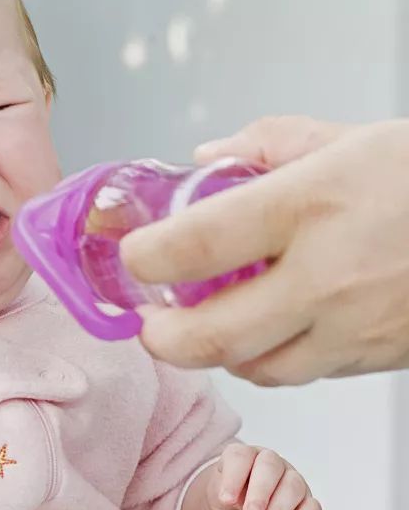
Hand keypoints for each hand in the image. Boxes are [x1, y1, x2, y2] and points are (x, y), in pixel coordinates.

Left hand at [119, 116, 408, 385]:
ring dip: (218, 354)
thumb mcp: (348, 137)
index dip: (145, 259)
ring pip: (256, 368)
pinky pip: (304, 372)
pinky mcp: (377, 357)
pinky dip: (272, 358)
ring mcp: (354, 325)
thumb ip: (267, 145)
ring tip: (205, 327)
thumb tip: (206, 156)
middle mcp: (327, 274)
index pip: (196, 245)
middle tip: (149, 325)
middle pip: (211, 338)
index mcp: (311, 204)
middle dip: (161, 339)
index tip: (133, 256)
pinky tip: (269, 330)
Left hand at [182, 443, 322, 509]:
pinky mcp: (307, 505)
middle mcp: (271, 464)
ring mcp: (293, 482)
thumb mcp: (220, 500)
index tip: (226, 500)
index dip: (233, 476)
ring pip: (293, 487)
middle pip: (270, 466)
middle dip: (260, 492)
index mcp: (245, 457)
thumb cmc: (230, 507)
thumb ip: (226, 497)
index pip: (241, 456)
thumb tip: (236, 501)